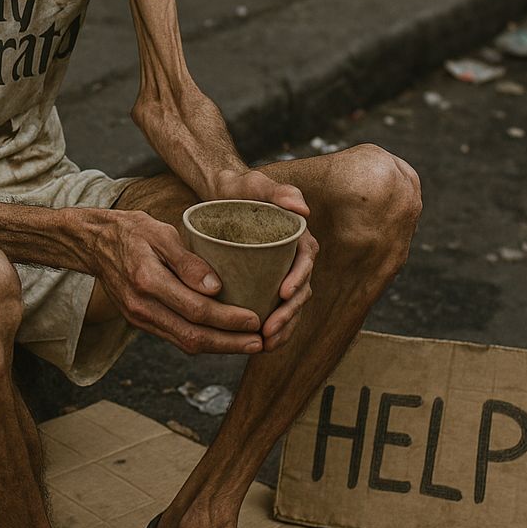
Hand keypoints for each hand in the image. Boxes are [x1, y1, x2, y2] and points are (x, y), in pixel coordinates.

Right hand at [91, 209, 265, 356]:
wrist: (94, 243)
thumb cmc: (131, 231)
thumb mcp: (160, 233)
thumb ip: (187, 261)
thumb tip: (217, 287)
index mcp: (147, 281)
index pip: (195, 310)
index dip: (228, 320)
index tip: (255, 319)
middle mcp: (142, 307)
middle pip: (193, 336)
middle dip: (230, 344)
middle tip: (260, 342)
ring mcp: (139, 318)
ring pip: (184, 343)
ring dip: (219, 348)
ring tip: (248, 344)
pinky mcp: (141, 321)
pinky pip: (175, 337)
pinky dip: (202, 340)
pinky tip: (223, 337)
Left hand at [211, 167, 318, 351]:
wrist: (221, 195)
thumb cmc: (241, 188)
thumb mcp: (257, 184)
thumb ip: (279, 191)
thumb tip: (304, 210)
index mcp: (298, 238)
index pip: (305, 262)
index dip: (299, 280)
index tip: (283, 294)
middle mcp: (293, 258)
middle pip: (299, 292)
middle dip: (289, 314)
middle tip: (268, 330)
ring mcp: (279, 273)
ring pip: (289, 306)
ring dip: (282, 328)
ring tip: (265, 344)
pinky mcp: (265, 284)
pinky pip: (273, 309)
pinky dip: (272, 328)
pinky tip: (259, 344)